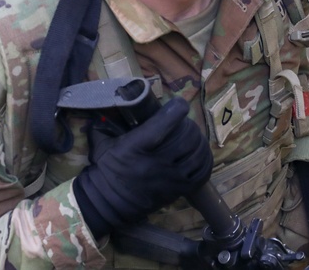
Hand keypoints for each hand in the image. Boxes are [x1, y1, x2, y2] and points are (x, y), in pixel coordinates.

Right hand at [72, 96, 212, 237]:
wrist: (108, 204)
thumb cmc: (105, 170)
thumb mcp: (102, 142)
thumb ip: (107, 121)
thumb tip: (115, 103)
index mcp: (136, 147)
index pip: (163, 124)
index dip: (177, 109)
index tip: (178, 104)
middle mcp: (156, 162)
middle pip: (187, 137)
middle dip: (189, 125)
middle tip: (183, 123)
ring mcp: (170, 178)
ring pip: (198, 154)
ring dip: (199, 141)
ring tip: (192, 137)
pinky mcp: (178, 191)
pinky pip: (202, 173)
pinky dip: (205, 160)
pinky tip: (199, 154)